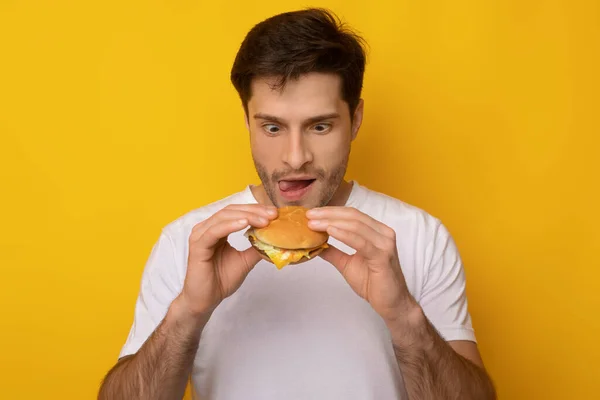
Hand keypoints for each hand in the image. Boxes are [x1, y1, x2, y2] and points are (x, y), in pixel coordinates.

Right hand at [179, 204, 277, 315]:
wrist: (206, 300)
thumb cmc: (221, 280)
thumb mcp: (245, 260)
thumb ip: (256, 247)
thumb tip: (274, 238)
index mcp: (217, 229)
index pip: (237, 212)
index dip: (256, 210)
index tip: (274, 213)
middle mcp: (207, 228)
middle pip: (231, 211)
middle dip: (254, 211)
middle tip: (273, 215)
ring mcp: (200, 235)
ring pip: (224, 217)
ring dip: (246, 216)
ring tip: (264, 220)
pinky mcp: (198, 246)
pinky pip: (215, 231)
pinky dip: (230, 225)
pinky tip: (245, 224)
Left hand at [306, 207, 418, 324]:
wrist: (391, 303)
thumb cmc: (373, 283)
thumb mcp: (347, 264)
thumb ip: (333, 252)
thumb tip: (315, 243)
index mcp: (376, 232)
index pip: (352, 214)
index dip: (330, 211)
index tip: (311, 213)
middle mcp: (383, 233)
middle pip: (353, 216)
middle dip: (328, 214)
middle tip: (309, 216)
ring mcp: (385, 244)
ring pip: (356, 226)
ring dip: (332, 222)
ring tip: (314, 224)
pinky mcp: (383, 256)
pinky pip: (361, 242)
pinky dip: (344, 235)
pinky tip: (330, 231)